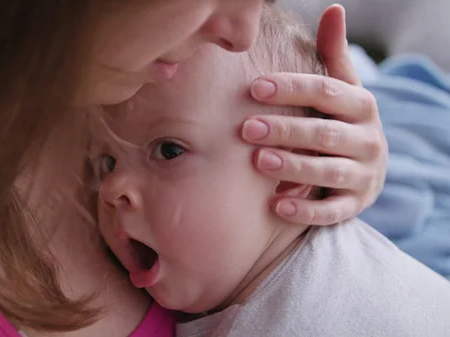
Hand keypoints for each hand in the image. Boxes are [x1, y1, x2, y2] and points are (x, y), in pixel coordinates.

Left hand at [242, 5, 387, 224]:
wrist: (365, 170)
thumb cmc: (341, 122)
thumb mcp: (342, 89)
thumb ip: (333, 55)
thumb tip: (334, 8)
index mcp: (362, 107)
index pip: (327, 92)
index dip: (292, 88)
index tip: (255, 87)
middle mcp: (368, 141)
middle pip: (325, 134)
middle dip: (286, 130)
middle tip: (247, 128)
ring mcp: (364, 175)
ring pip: (328, 172)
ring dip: (293, 167)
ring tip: (259, 161)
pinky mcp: (354, 205)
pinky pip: (331, 211)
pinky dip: (305, 210)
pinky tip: (276, 206)